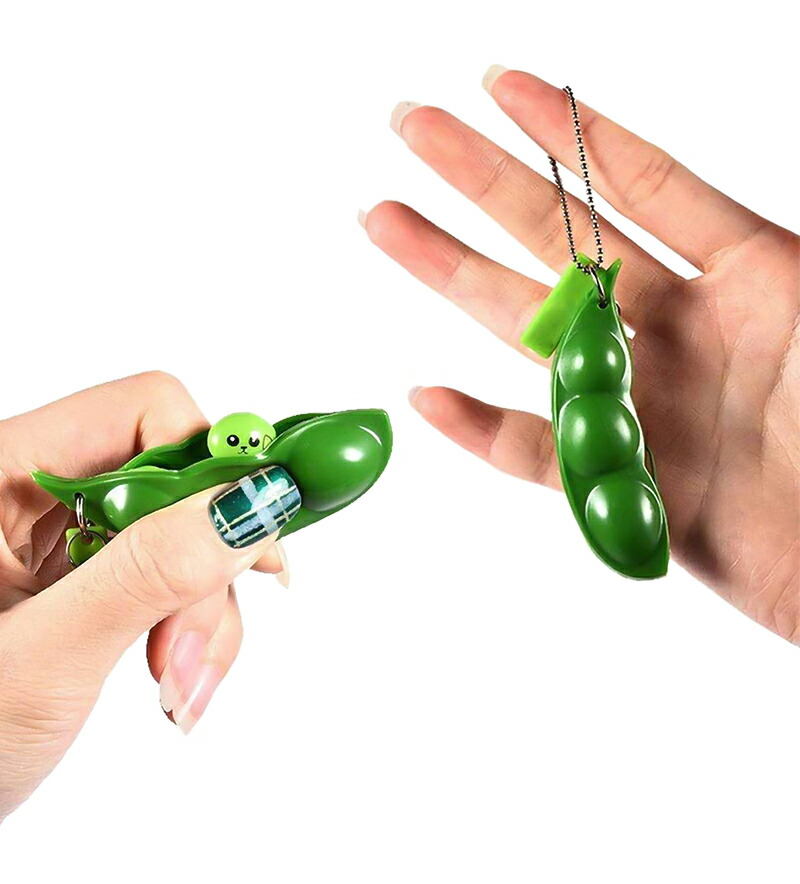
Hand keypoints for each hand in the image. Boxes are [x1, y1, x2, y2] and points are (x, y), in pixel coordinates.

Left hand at [0, 372, 287, 819]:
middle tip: (191, 649)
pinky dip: (195, 625)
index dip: (208, 467)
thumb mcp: (41, 660)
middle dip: (208, 565)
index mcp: (3, 471)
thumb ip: (144, 574)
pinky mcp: (91, 575)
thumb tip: (249, 503)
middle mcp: (39, 490)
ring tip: (181, 685)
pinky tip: (179, 678)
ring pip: (190, 531)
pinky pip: (175, 573)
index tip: (246, 542)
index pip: (145, 412)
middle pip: (179, 477)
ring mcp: (67, 536)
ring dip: (208, 609)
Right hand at [362, 68, 798, 639]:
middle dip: (483, 179)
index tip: (503, 87)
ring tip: (389, 222)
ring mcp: (642, 404)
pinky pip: (532, 451)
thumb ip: (768, 265)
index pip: (640, 187)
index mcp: (744, 281)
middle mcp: (680, 332)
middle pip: (559, 242)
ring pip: (526, 333)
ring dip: (452, 276)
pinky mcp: (620, 480)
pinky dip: (478, 428)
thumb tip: (681, 196)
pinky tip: (428, 396)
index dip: (570, 134)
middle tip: (416, 128)